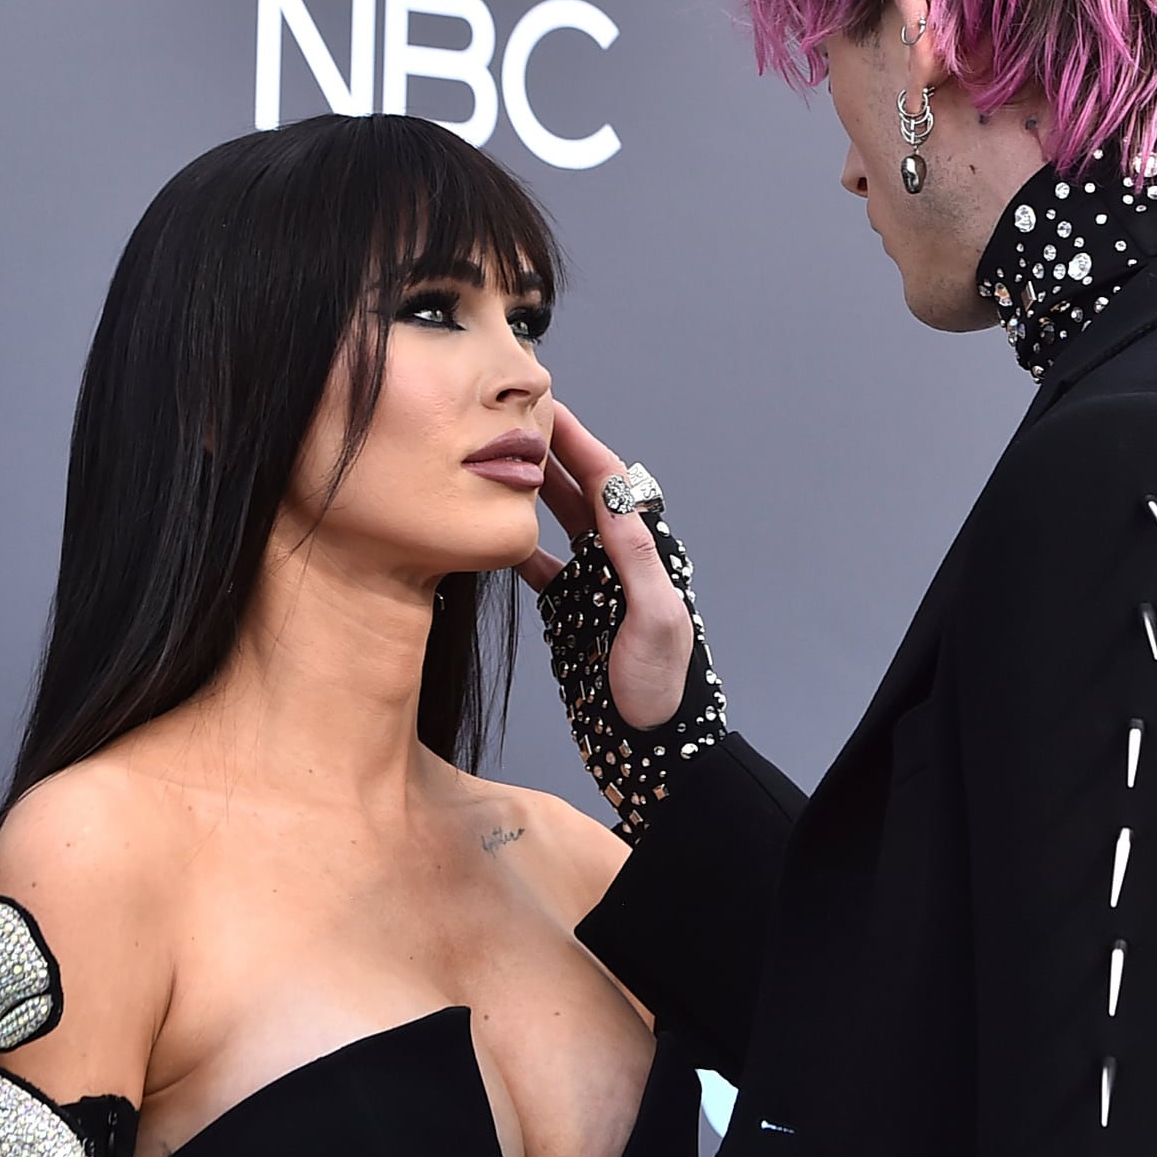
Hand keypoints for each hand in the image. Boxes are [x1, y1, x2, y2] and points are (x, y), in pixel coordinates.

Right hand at [517, 403, 695, 731]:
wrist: (652, 746)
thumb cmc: (663, 687)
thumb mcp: (656, 619)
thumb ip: (636, 557)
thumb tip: (615, 495)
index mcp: (645, 554)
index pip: (609, 483)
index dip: (580, 443)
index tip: (548, 410)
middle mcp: (618, 562)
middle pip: (581, 493)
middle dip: (550, 454)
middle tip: (513, 420)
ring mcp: (592, 586)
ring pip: (558, 524)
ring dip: (531, 492)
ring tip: (495, 460)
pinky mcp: (569, 613)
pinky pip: (539, 567)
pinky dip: (517, 545)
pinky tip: (492, 530)